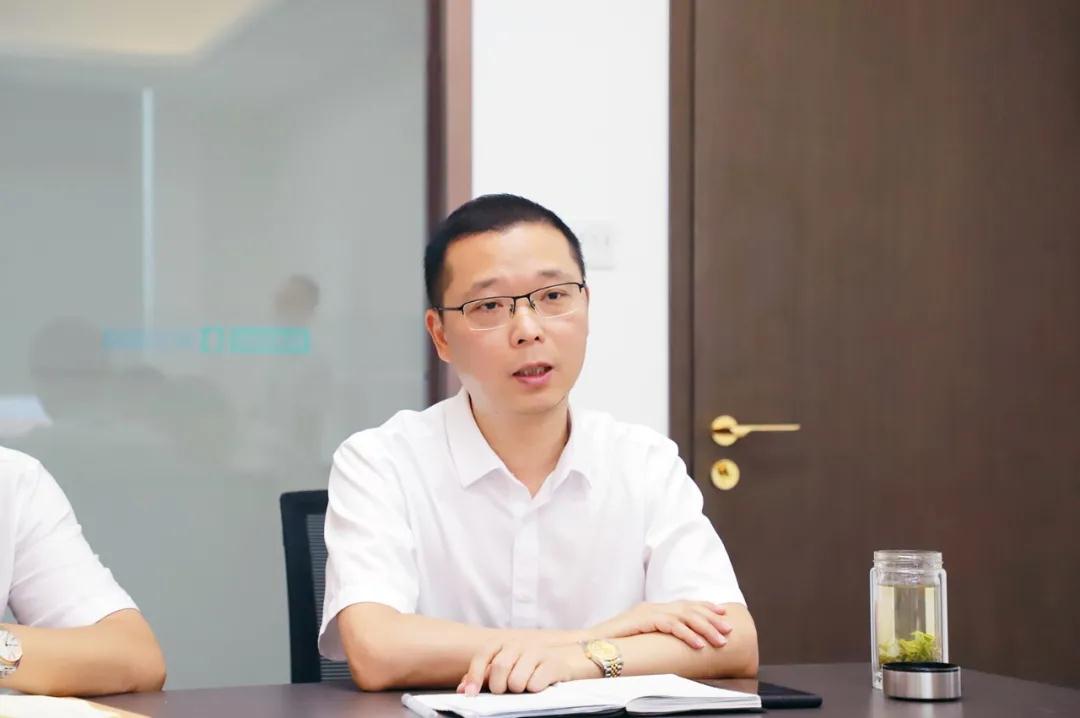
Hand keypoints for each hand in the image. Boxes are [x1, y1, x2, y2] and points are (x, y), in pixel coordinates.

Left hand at [458, 642, 598, 694]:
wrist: (565, 660)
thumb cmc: (529, 667)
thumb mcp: (506, 668)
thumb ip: (483, 676)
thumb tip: (463, 689)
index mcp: (504, 643)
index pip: (483, 656)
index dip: (474, 676)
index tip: (470, 694)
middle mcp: (519, 643)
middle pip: (499, 668)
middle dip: (499, 687)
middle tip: (506, 691)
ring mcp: (537, 652)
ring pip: (516, 680)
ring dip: (518, 689)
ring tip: (524, 687)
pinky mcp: (553, 664)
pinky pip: (535, 684)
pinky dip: (533, 689)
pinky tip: (538, 685)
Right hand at [588, 601, 731, 648]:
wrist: (591, 642)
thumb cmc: (615, 644)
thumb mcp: (642, 637)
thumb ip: (658, 635)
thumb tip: (677, 644)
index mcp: (654, 609)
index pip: (685, 604)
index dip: (705, 607)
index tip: (723, 614)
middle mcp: (653, 607)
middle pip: (689, 608)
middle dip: (712, 619)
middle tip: (729, 630)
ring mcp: (648, 611)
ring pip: (684, 616)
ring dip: (705, 628)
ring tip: (720, 641)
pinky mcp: (643, 620)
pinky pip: (671, 625)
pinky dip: (687, 634)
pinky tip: (699, 644)